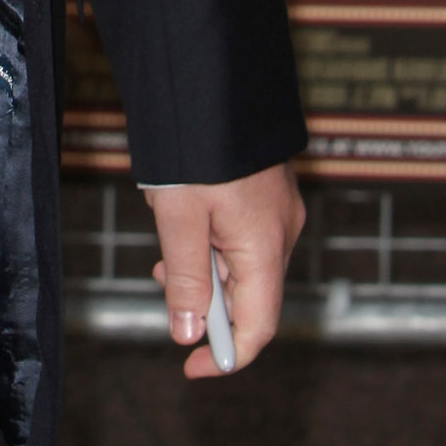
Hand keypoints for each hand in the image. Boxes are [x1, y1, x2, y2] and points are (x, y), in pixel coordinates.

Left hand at [145, 163, 303, 376]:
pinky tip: (183, 219)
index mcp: (265, 246)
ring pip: (244, 263)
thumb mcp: (180, 217)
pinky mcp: (267, 192)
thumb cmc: (194, 149)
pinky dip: (212, 242)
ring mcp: (278, 210)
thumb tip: (187, 334)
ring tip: (166, 247)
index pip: (258, 325)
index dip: (226, 355)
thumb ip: (186, 278)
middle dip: (207, 302)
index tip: (191, 366)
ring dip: (205, 269)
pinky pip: (242, 235)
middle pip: (251, 295)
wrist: (210, 80)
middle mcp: (281, 232)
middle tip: (163, 282)